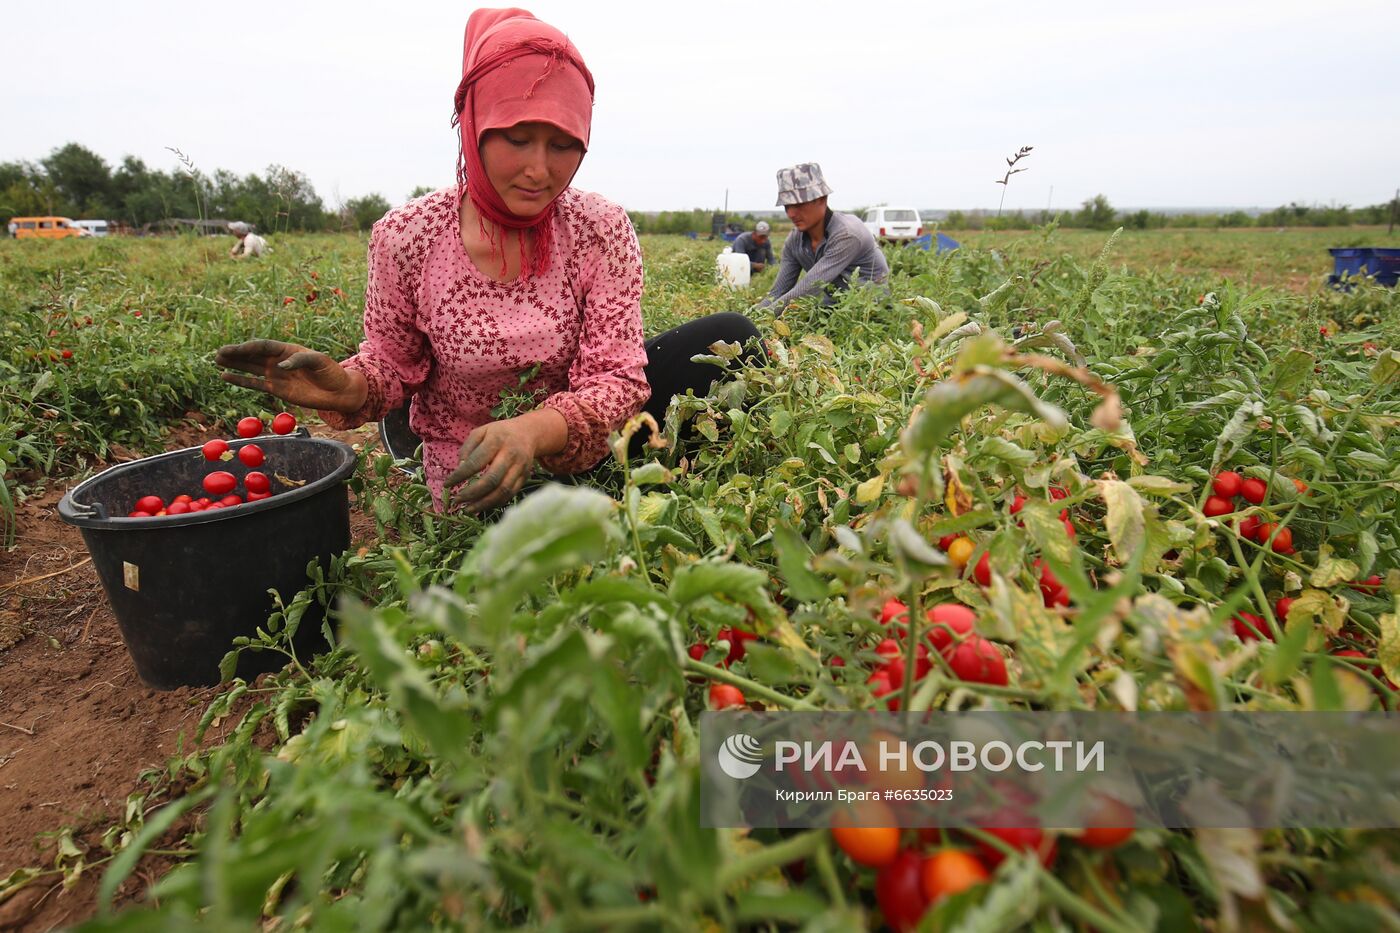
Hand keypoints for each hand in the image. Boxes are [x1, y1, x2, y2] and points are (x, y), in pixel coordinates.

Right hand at [215, 338, 364, 412]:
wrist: (339, 392)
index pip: (264, 347)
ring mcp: (276, 374)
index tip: (235, 349)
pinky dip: (240, 380)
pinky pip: (254, 383)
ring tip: (217, 360)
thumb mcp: (320, 362)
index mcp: (288, 350)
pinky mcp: (276, 389)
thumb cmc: (332, 373)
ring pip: (250, 367)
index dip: (249, 347)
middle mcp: (279, 360)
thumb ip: (300, 361)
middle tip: (218, 353)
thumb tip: (280, 367)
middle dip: (236, 354)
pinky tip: (225, 376)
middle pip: (253, 355)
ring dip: (234, 364)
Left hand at [444, 418, 542, 512]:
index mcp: (497, 441)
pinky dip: (495, 503)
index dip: (460, 476)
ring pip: (502, 491)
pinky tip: (482, 505)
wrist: (529, 433)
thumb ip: (468, 448)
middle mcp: (510, 455)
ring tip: (468, 509)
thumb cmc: (500, 433)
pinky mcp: (525, 477)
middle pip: (491, 480)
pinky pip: (510, 495)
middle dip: (472, 493)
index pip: (476, 462)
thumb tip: (460, 468)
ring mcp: (520, 468)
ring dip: (483, 503)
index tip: (447, 484)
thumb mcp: (481, 432)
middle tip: (457, 500)